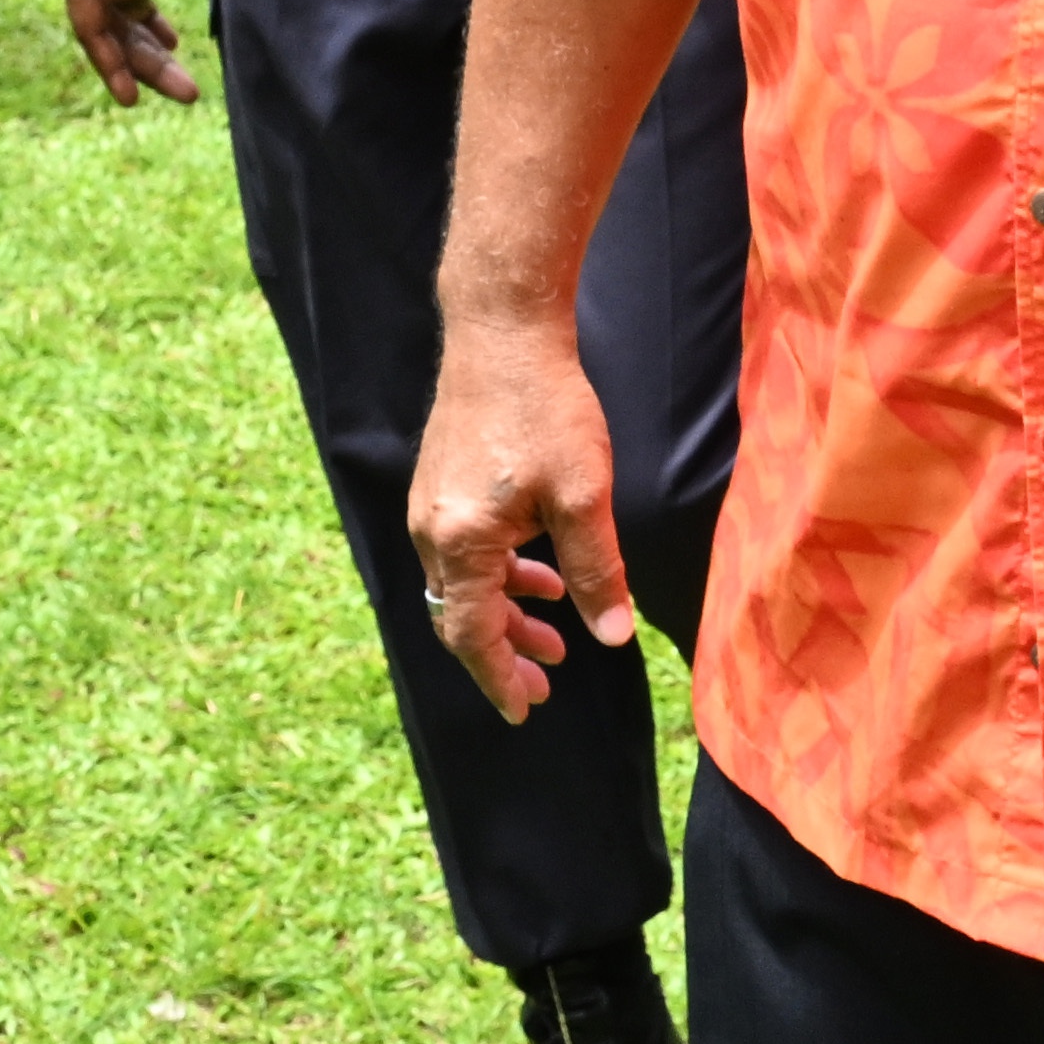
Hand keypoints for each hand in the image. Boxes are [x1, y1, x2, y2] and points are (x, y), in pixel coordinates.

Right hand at [49, 0, 195, 106]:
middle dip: (145, 64)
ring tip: (179, 74)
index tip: (133, 101)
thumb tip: (130, 17)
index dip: (113, 68)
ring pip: (121, 16)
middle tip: (187, 93)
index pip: (94, 31)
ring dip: (148, 45)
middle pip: (111, 30)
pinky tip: (167, 32)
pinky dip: (147, 16)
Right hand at [396, 302, 632, 711]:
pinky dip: (500, 574)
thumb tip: (612, 634)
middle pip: (461, 617)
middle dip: (504, 655)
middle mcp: (433, 530)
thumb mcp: (584, 496)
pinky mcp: (441, 484)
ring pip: (464, 584)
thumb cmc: (545, 409)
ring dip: (507, 613)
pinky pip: (464, 552)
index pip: (473, 636)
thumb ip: (596, 570)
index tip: (524, 711)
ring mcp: (431, 506)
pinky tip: (540, 572)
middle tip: (546, 682)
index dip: (499, 679)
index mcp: (461, 541)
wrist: (502, 331)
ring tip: (554, 634)